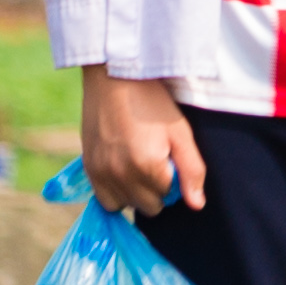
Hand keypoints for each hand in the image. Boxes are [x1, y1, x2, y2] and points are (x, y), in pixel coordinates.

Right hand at [82, 68, 204, 218]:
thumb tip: (197, 205)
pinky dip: (115, 192)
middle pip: (148, 206)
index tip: (169, 157)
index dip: (174, 179)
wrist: (113, 77)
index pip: (168, 196)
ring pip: (126, 205)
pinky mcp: (88, 169)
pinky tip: (122, 170)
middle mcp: (121, 176)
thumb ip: (191, 170)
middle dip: (156, 190)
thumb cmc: (152, 101)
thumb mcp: (180, 131)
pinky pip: (104, 200)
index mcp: (147, 167)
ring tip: (137, 164)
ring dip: (135, 193)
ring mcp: (101, 174)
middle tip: (155, 161)